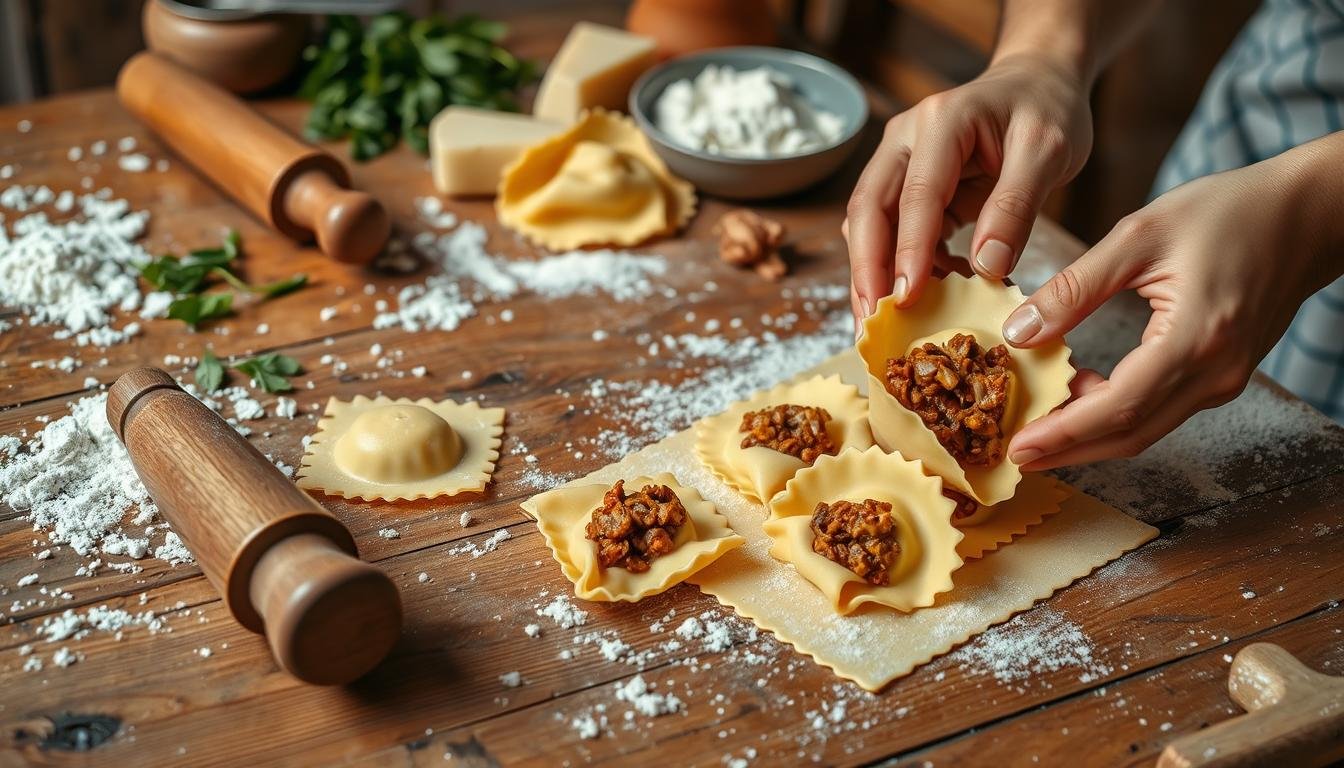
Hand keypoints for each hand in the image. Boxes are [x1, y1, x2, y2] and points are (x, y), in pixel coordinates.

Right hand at [843, 53, 1092, 330]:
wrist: (1039, 82)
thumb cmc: (1047, 110)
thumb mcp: (1048, 151)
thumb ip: (1016, 206)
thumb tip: (989, 267)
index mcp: (941, 123)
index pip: (915, 194)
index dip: (908, 250)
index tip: (906, 299)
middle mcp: (905, 140)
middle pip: (868, 210)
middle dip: (867, 271)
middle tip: (871, 326)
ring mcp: (898, 162)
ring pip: (868, 225)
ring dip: (871, 276)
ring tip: (879, 326)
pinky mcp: (906, 188)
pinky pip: (892, 233)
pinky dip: (901, 269)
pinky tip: (922, 300)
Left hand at [1004, 142, 1342, 469]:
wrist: (1308, 214)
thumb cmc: (1230, 211)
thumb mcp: (1139, 235)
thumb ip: (1075, 288)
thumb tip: (1019, 333)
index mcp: (1196, 337)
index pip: (1120, 406)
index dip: (1065, 432)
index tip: (1019, 446)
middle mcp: (1215, 373)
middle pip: (1131, 434)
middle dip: (1069, 449)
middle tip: (1015, 454)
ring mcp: (1224, 380)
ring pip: (1146, 429)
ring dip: (1089, 435)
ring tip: (1035, 427)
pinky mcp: (1222, 376)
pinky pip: (1160, 409)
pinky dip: (1115, 414)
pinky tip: (1078, 393)